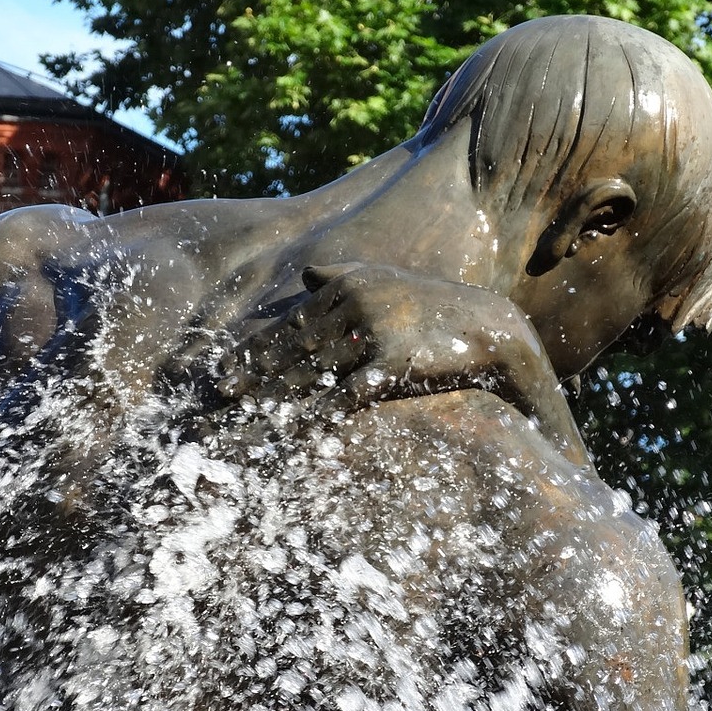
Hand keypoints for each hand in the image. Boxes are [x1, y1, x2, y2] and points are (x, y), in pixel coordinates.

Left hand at [218, 263, 587, 461]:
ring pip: (310, 375)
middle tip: (220, 400)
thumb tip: (306, 276)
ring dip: (273, 403)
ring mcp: (374, 332)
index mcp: (346, 286)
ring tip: (243, 425)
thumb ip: (341, 274)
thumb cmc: (433, 308)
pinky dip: (314, 416)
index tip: (224, 376)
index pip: (289, 325)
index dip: (254, 352)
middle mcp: (354, 304)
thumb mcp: (386, 279)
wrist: (491, 331)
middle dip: (253, 378)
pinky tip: (292, 435)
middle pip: (291, 350)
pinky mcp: (393, 363)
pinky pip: (344, 396)